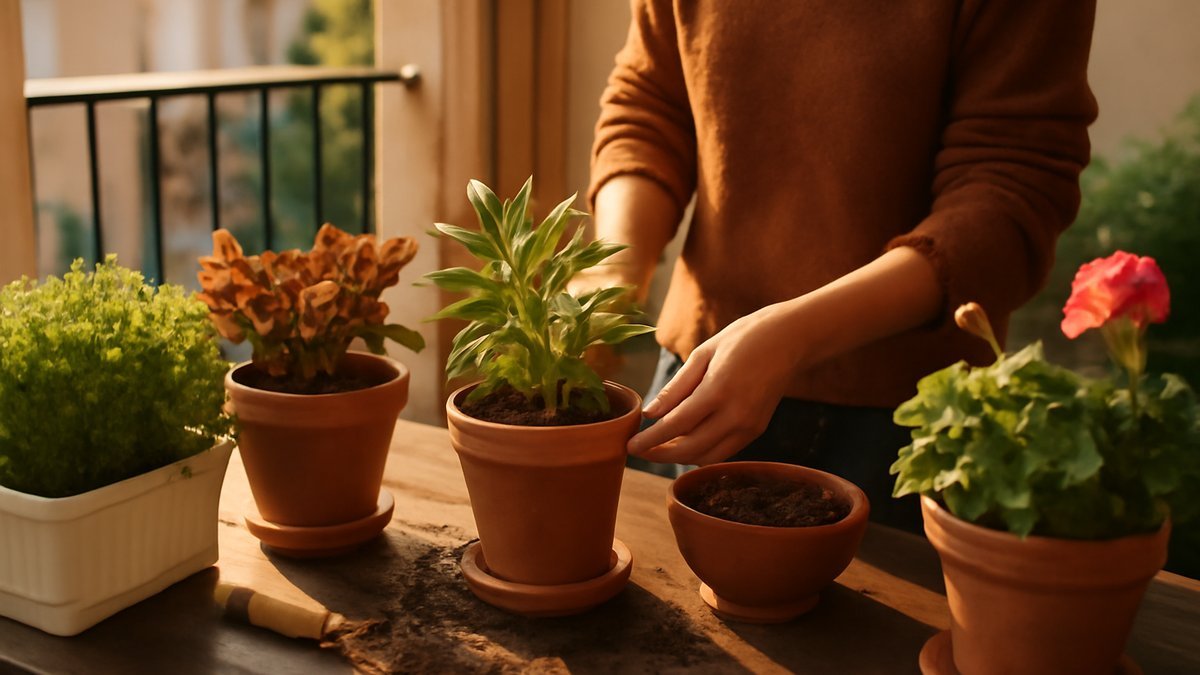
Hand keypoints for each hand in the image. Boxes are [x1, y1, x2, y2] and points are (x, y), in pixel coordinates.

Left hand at [626, 304, 800, 464]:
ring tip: (659, 446)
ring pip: (707, 456)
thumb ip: (677, 387)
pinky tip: (686, 441)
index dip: (650, 439)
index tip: (630, 445)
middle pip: (690, 449)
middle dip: (660, 454)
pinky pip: (724, 451)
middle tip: (639, 450)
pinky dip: (702, 452)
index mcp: (718, 390)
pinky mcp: (757, 430)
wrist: (790, 339)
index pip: (676, 425)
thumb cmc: (743, 338)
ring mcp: (750, 425)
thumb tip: (651, 413)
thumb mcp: (704, 353)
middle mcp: (736, 414)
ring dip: (680, 457)